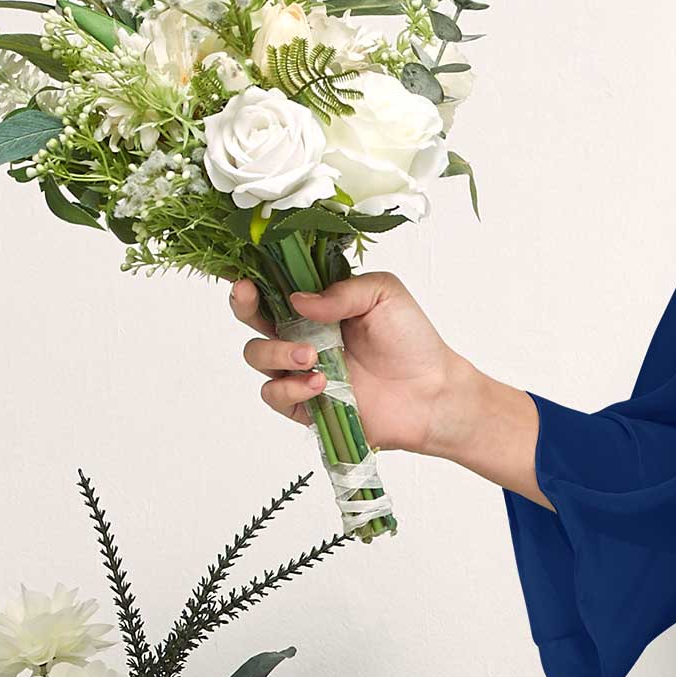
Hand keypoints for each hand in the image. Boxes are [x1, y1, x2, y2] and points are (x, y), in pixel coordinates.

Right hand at [231, 272, 543, 498]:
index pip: (274, 286)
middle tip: (250, 297)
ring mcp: (301, 370)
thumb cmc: (412, 340)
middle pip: (252, 318)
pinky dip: (289, 388)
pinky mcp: (306, 405)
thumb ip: (342, 291)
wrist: (432, 393)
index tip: (245, 271)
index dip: (253, 277)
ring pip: (257, 356)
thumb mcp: (384, 294)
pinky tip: (318, 383)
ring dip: (275, 353)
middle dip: (243, 305)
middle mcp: (302, 334)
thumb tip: (297, 300)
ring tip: (311, 357)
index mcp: (317, 304)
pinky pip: (274, 395)